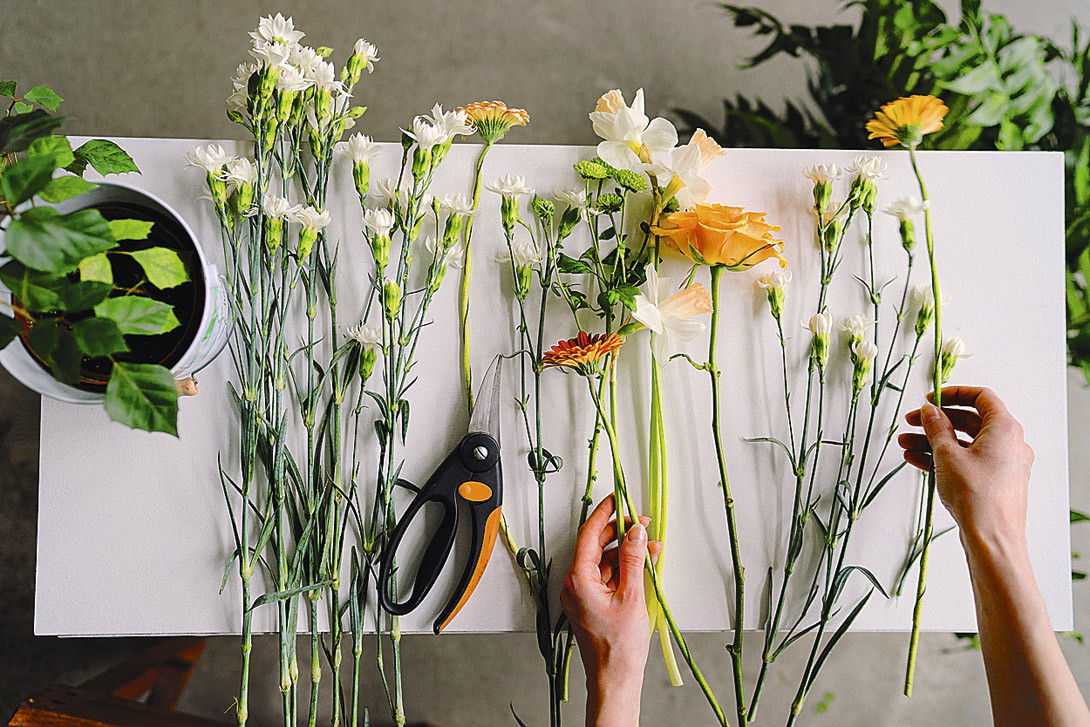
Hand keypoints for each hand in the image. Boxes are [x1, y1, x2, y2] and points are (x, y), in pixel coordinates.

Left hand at [561, 495, 661, 726]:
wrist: (614, 678)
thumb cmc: (618, 647)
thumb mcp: (632, 595)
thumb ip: (634, 559)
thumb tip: (636, 532)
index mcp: (578, 579)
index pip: (589, 534)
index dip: (605, 513)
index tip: (618, 498)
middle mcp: (575, 584)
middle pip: (595, 545)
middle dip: (620, 532)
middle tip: (642, 523)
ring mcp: (582, 594)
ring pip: (603, 560)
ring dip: (626, 551)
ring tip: (651, 547)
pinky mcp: (591, 602)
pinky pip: (606, 576)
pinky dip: (623, 568)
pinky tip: (643, 564)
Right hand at [898, 386, 1033, 547]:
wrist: (992, 538)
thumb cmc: (978, 498)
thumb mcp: (947, 454)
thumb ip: (937, 427)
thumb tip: (931, 412)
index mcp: (1005, 429)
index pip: (981, 397)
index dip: (954, 394)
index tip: (932, 399)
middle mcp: (1009, 444)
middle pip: (970, 420)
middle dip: (938, 421)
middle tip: (914, 421)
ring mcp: (1003, 464)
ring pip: (966, 443)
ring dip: (935, 441)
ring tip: (907, 443)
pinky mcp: (995, 481)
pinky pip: (967, 461)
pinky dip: (945, 458)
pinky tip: (918, 460)